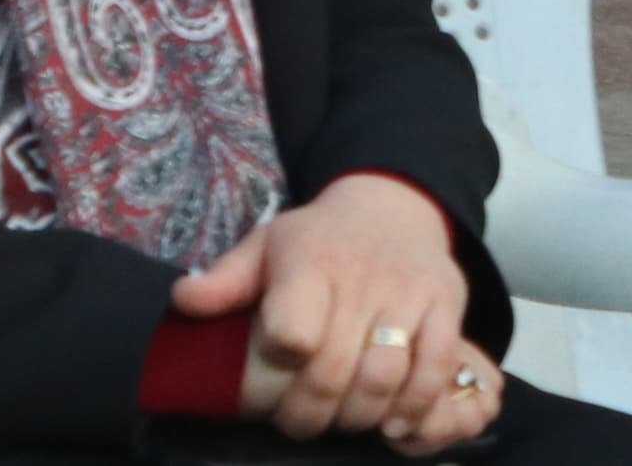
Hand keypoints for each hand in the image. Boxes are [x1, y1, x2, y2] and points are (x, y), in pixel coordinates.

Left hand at [182, 172, 472, 443]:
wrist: (393, 207)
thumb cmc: (317, 240)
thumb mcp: (264, 246)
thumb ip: (224, 279)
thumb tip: (183, 299)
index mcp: (310, 262)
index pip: (293, 329)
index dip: (279, 364)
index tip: (265, 385)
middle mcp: (363, 277)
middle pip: (333, 370)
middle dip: (307, 414)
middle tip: (296, 423)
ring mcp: (410, 292)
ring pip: (385, 376)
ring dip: (355, 416)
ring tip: (339, 421)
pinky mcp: (448, 303)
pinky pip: (438, 364)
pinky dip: (416, 402)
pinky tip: (394, 422)